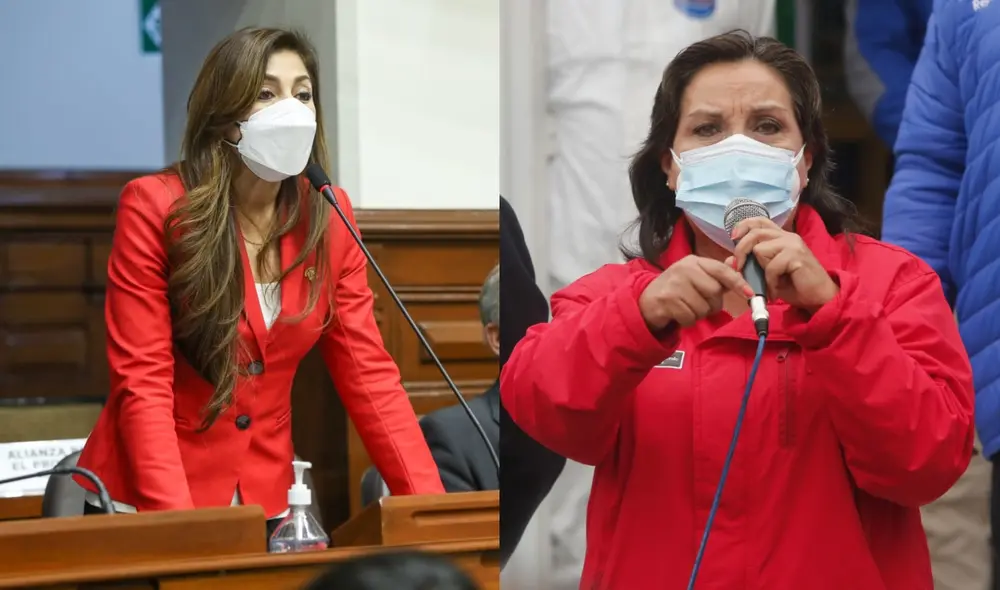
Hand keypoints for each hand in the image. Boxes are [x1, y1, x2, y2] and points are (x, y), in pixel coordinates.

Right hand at [639, 255, 754, 329]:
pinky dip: (687, 321)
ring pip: (703, 307)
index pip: (721, 270)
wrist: (646, 301)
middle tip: (699, 303)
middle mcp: (684, 269)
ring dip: (698, 314)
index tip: (750, 294)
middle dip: (712, 304)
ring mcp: (674, 284)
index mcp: (694, 261)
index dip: (737, 282)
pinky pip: (690, 317)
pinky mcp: (667, 300)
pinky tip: (678, 314)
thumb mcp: (695, 277)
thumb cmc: (676, 289)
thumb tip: (736, 262)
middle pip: (714, 292)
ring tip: (686, 308)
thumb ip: (716, 273)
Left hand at [730, 217, 838, 312]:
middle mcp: (788, 236)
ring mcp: (793, 245)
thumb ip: (750, 265)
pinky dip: (770, 281)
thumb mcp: (767, 274)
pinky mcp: (796, 256)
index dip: (744, 226)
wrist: (819, 298)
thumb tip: (728, 260)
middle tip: (740, 268)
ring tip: (768, 283)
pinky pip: (771, 266)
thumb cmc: (794, 286)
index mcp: (781, 237)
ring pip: (760, 249)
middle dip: (741, 251)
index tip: (733, 238)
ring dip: (760, 270)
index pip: (760, 221)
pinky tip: (776, 290)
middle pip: (755, 233)